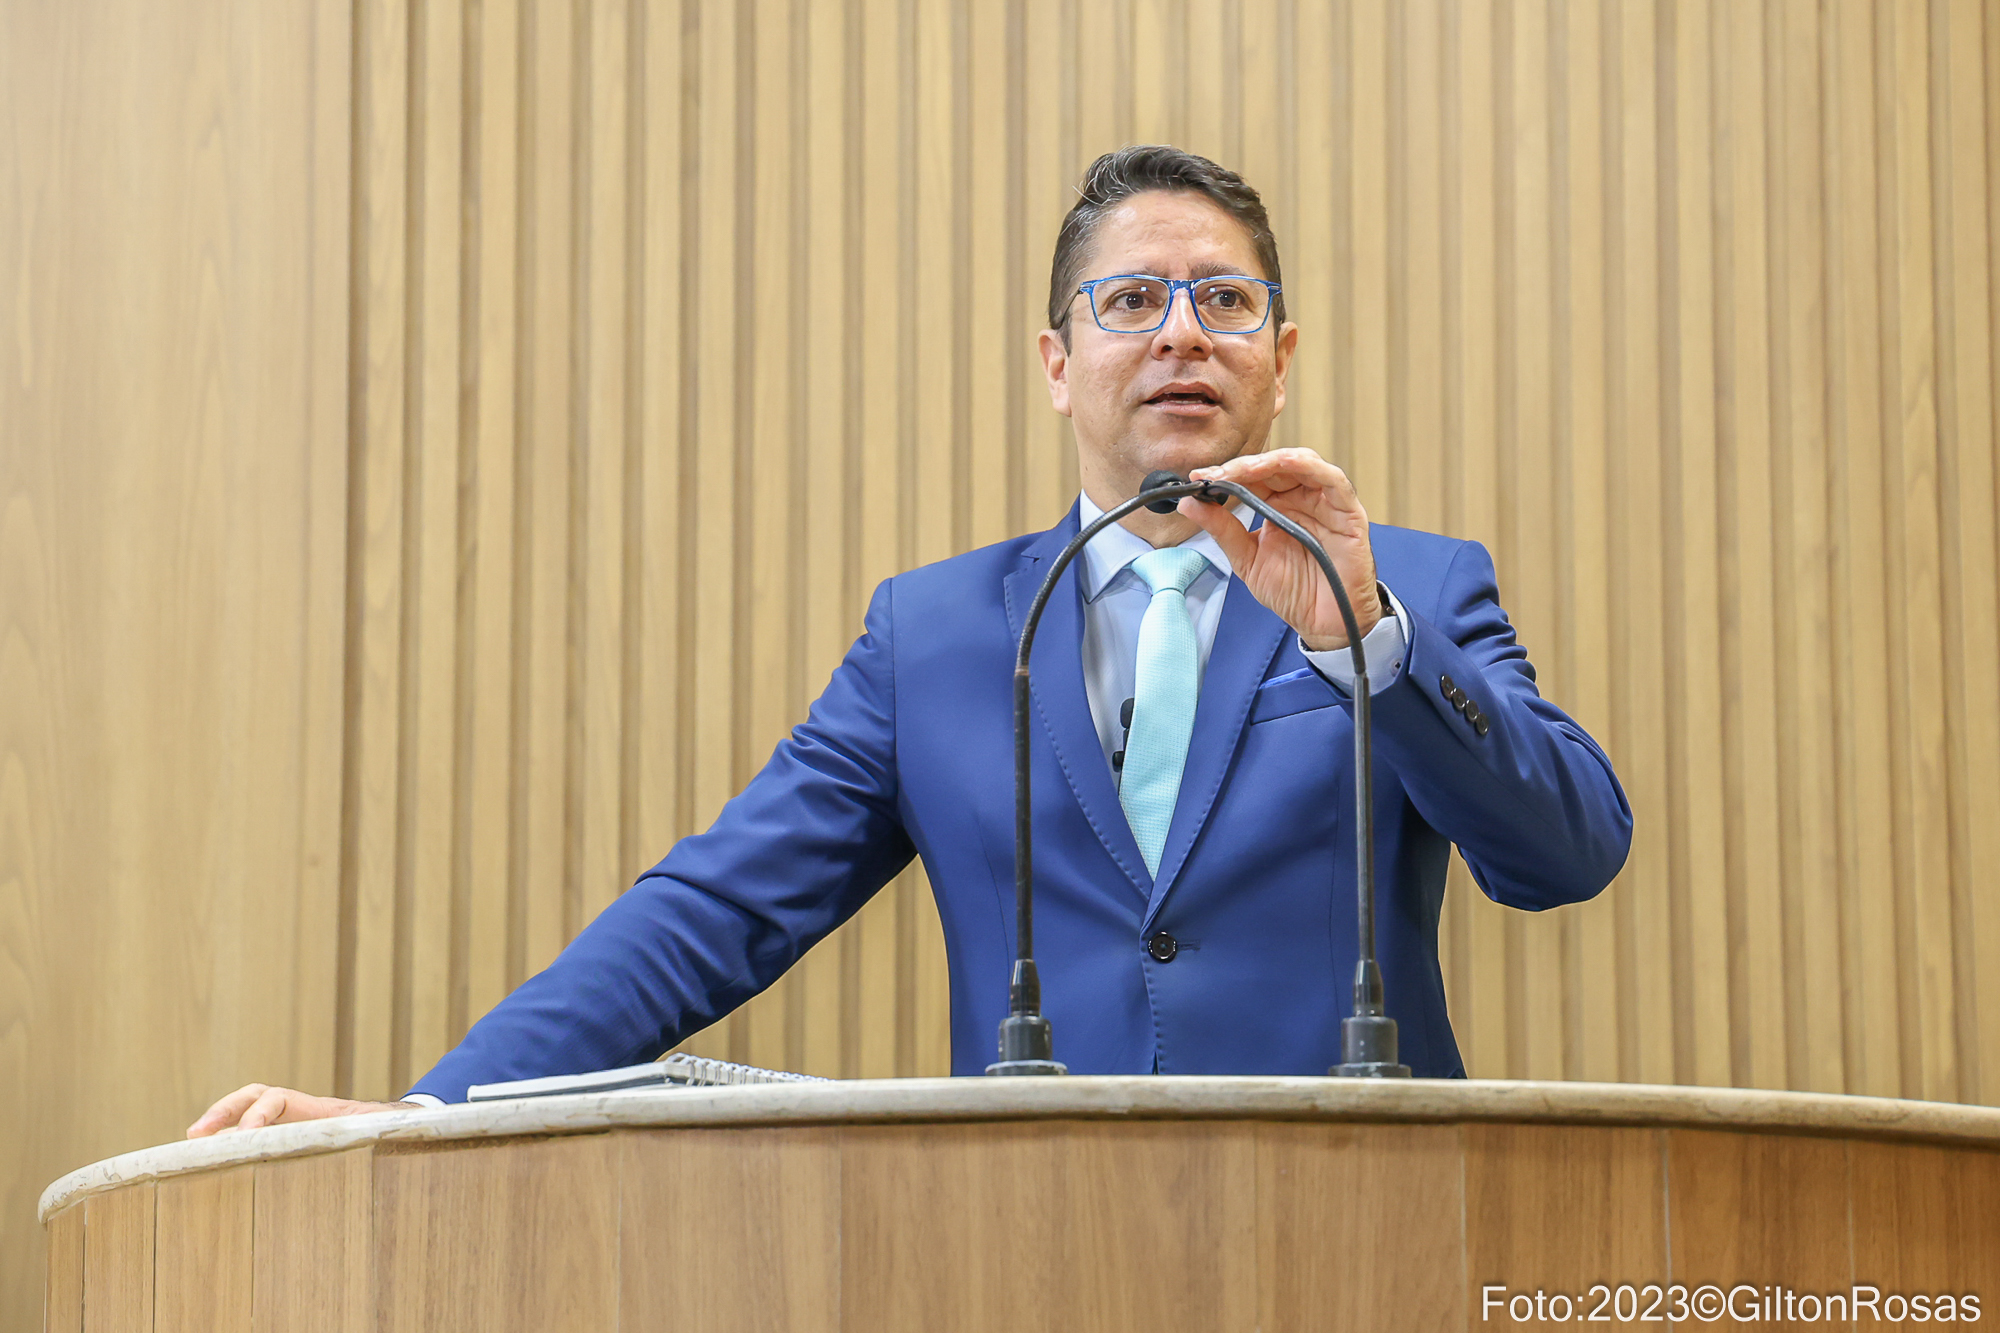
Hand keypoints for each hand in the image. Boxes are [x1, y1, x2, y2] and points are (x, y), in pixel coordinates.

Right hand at [186, 1083, 416, 1137]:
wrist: (400, 1125)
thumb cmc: (392, 1131)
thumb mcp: (387, 1131)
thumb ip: (383, 1130)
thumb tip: (391, 1127)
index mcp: (321, 1110)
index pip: (281, 1099)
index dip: (259, 1114)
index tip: (243, 1138)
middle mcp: (301, 1109)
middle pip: (256, 1095)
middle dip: (225, 1110)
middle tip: (196, 1134)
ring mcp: (292, 1119)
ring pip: (250, 1108)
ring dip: (221, 1121)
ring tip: (192, 1142)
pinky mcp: (286, 1134)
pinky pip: (253, 1129)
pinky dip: (230, 1137)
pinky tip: (210, 1159)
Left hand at [1180, 448, 1380, 649]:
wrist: (1323, 623)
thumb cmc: (1293, 591)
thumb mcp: (1247, 559)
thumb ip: (1222, 529)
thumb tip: (1189, 503)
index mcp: (1278, 505)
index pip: (1253, 476)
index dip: (1226, 473)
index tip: (1198, 478)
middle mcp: (1302, 498)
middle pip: (1274, 465)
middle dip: (1242, 466)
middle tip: (1215, 474)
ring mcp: (1326, 503)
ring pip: (1302, 463)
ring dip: (1271, 461)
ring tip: (1243, 470)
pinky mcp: (1349, 512)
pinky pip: (1333, 480)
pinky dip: (1309, 467)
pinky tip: (1285, 464)